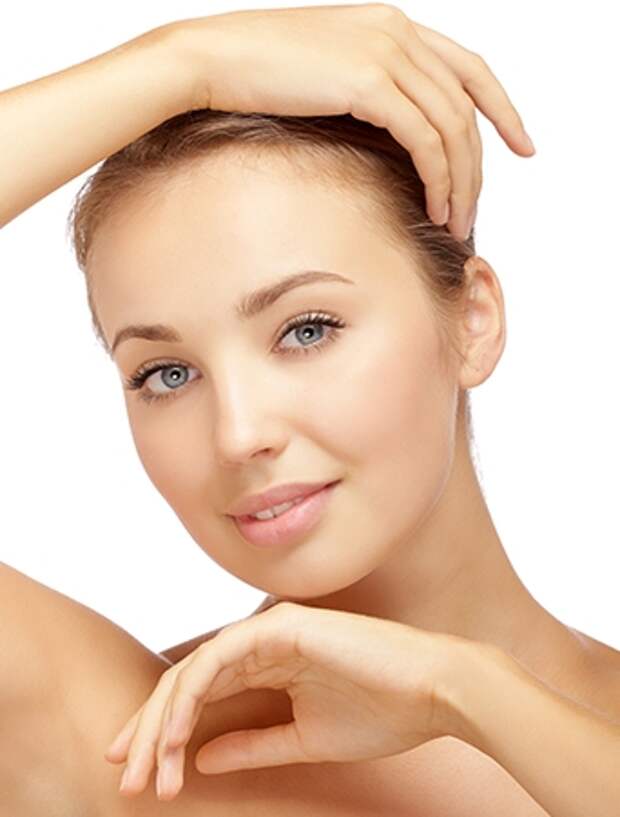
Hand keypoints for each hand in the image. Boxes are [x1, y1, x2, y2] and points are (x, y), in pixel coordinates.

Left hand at [104, 601, 471, 800]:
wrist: (434, 691)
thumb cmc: (382, 713)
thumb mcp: (304, 739)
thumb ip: (253, 745)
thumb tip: (199, 757)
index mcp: (270, 665)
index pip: (203, 695)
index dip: (164, 733)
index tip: (141, 776)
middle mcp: (263, 642)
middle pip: (188, 683)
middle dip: (150, 732)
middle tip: (125, 778)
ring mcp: (270, 629)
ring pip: (195, 670)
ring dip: (164, 719)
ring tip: (146, 769)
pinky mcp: (281, 625)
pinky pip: (219, 657)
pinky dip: (192, 694)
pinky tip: (175, 734)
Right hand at [167, 3, 534, 240]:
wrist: (211, 59)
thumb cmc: (256, 73)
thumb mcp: (326, 74)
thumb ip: (368, 92)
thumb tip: (392, 136)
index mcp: (393, 26)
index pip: (470, 68)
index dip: (503, 108)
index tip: (521, 144)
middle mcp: (399, 32)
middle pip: (468, 104)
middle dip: (480, 164)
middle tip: (475, 209)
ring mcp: (386, 52)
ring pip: (452, 125)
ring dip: (461, 181)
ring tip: (455, 221)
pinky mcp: (368, 80)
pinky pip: (425, 138)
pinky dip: (438, 176)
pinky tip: (434, 206)